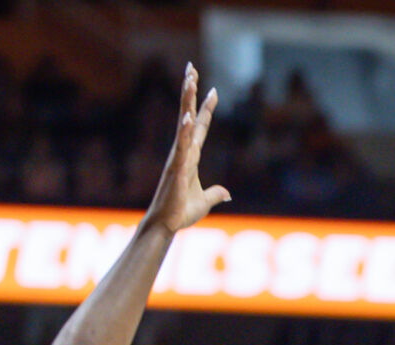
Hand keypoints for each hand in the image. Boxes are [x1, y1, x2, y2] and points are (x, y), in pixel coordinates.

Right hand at [145, 62, 231, 233]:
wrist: (167, 225)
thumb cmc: (181, 213)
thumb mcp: (205, 201)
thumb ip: (216, 194)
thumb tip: (227, 193)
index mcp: (191, 156)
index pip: (200, 127)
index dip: (206, 109)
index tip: (214, 91)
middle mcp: (183, 152)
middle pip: (188, 116)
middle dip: (190, 92)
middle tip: (191, 68)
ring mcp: (178, 157)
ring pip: (183, 123)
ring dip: (186, 101)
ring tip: (189, 79)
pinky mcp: (176, 168)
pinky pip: (181, 146)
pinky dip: (184, 132)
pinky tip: (187, 116)